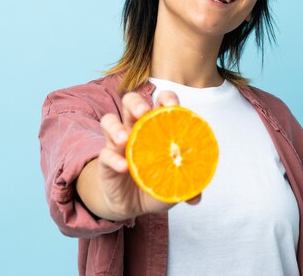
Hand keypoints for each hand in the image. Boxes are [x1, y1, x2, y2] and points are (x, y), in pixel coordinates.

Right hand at [77, 91, 200, 220]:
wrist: (131, 204)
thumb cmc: (155, 183)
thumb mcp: (174, 184)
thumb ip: (187, 186)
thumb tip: (197, 197)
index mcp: (156, 126)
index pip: (160, 102)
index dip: (166, 98)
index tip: (173, 106)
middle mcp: (135, 128)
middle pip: (131, 102)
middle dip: (136, 103)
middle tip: (143, 112)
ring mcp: (118, 143)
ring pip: (109, 121)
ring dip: (116, 127)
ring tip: (125, 138)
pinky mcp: (106, 161)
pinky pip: (105, 154)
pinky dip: (113, 159)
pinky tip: (123, 167)